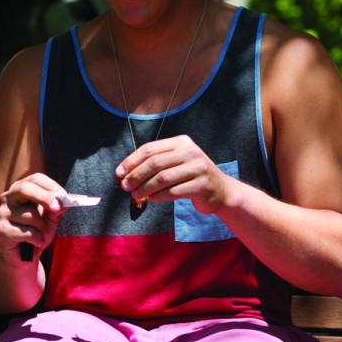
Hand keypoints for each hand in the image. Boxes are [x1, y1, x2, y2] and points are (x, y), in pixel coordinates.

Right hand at [0, 173, 66, 263]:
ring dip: (43, 227)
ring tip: (42, 234)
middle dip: (45, 197)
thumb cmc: (37, 232)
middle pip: (25, 188)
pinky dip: (37, 238)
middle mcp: (8, 198)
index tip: (64, 196)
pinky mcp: (1, 230)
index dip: (51, 186)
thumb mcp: (51, 218)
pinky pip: (26, 232)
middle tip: (57, 208)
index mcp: (20, 190)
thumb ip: (56, 208)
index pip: (35, 179)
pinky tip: (36, 242)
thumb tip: (64, 200)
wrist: (23, 257)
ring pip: (29, 215)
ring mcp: (2, 213)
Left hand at [116, 134, 234, 213]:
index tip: (119, 173)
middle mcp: (191, 152)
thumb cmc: (192, 177)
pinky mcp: (202, 185)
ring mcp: (198, 168)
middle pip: (155, 163)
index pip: (150, 149)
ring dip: (145, 188)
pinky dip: (158, 197)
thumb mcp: (177, 163)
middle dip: (136, 176)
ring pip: (163, 178)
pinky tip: (151, 199)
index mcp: (181, 142)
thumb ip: (156, 165)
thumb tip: (125, 174)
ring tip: (136, 195)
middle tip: (126, 187)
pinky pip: (173, 191)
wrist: (221, 191)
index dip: (131, 161)